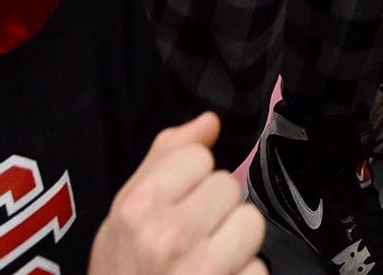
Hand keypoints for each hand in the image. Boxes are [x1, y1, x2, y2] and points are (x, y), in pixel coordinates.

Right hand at [90, 116, 266, 274]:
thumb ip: (164, 159)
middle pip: (228, 186)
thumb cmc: (123, 271)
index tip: (176, 205)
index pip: (199, 157)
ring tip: (207, 260)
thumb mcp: (123, 215)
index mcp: (139, 207)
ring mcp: (204, 269)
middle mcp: (171, 235)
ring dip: (235, 242)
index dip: (190, 180)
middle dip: (214, 210)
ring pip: (251, 222)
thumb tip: (210, 121)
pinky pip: (259, 268)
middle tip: (190, 238)